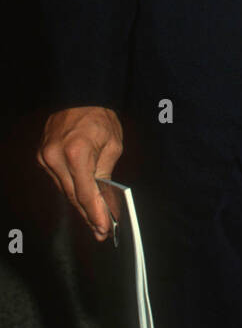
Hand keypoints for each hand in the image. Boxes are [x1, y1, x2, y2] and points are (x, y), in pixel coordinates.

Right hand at [38, 106, 123, 241]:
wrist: (79, 95)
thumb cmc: (100, 117)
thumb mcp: (112, 144)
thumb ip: (105, 173)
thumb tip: (105, 199)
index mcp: (76, 153)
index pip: (85, 193)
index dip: (95, 213)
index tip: (102, 229)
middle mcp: (56, 157)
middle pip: (73, 196)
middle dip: (88, 215)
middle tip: (100, 232)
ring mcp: (46, 157)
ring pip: (65, 189)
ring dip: (80, 205)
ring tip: (94, 221)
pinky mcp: (43, 156)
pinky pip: (59, 179)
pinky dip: (71, 189)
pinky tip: (82, 201)